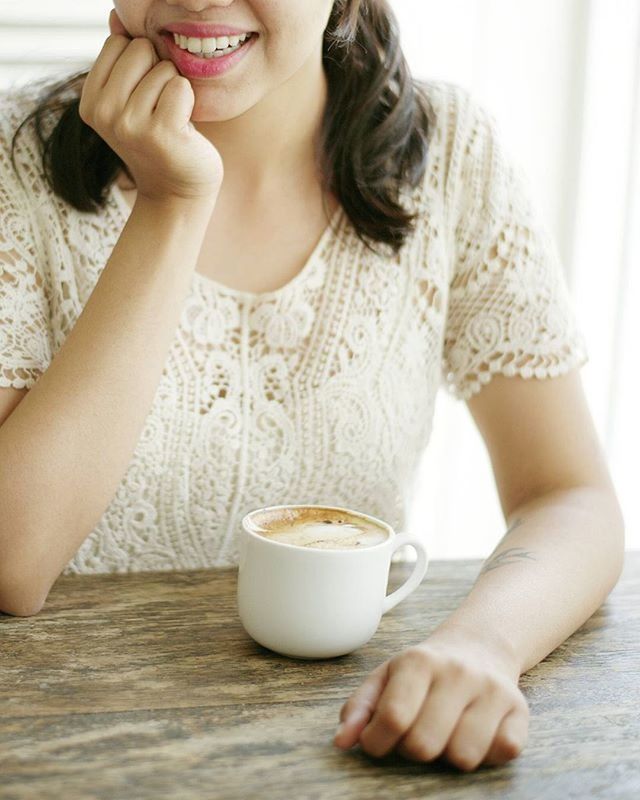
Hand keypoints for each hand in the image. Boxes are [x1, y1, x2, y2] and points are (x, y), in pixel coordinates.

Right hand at [78, 9, 223, 203]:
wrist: (179, 192)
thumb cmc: (161, 141)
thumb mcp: (133, 99)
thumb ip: (122, 59)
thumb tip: (116, 16)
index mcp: (91, 102)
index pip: (118, 43)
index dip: (142, 63)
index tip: (145, 98)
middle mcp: (104, 113)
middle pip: (140, 49)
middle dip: (159, 73)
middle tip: (161, 111)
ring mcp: (129, 124)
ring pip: (164, 68)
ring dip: (176, 92)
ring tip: (172, 122)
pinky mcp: (160, 132)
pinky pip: (181, 86)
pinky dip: (189, 103)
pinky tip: (184, 129)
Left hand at [333, 628, 528, 770]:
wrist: (479, 645)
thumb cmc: (425, 670)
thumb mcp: (386, 676)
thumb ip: (359, 708)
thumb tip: (341, 741)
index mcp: (419, 662)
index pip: (393, 717)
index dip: (377, 741)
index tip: (377, 742)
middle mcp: (458, 672)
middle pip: (425, 744)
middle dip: (412, 750)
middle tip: (415, 733)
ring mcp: (492, 690)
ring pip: (463, 757)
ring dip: (448, 755)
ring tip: (445, 732)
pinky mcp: (520, 710)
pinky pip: (503, 753)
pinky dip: (486, 754)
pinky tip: (475, 732)